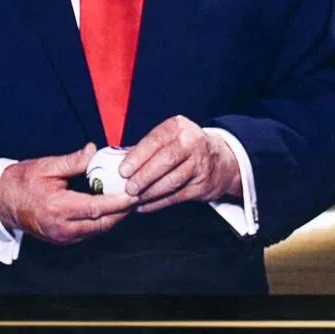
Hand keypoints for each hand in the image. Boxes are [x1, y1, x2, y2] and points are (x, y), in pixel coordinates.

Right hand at [0, 144, 135, 244]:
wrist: (1, 202)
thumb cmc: (21, 181)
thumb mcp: (47, 166)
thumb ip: (74, 161)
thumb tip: (94, 151)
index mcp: (57, 208)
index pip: (97, 208)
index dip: (119, 202)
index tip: (134, 193)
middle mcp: (61, 227)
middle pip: (102, 223)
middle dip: (122, 211)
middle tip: (137, 195)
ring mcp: (62, 237)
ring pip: (98, 229)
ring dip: (114, 217)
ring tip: (127, 200)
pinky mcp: (62, 240)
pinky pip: (89, 232)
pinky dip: (102, 221)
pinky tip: (110, 208)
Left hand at [120, 116, 241, 210]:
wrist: (220, 161)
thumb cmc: (182, 149)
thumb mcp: (168, 138)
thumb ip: (144, 149)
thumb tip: (115, 163)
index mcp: (178, 127)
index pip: (155, 140)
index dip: (138, 156)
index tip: (123, 170)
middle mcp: (192, 142)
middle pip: (165, 160)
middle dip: (144, 176)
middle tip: (128, 188)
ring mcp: (200, 164)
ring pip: (172, 180)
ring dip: (150, 192)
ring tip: (133, 199)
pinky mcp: (203, 185)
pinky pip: (177, 196)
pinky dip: (158, 203)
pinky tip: (144, 206)